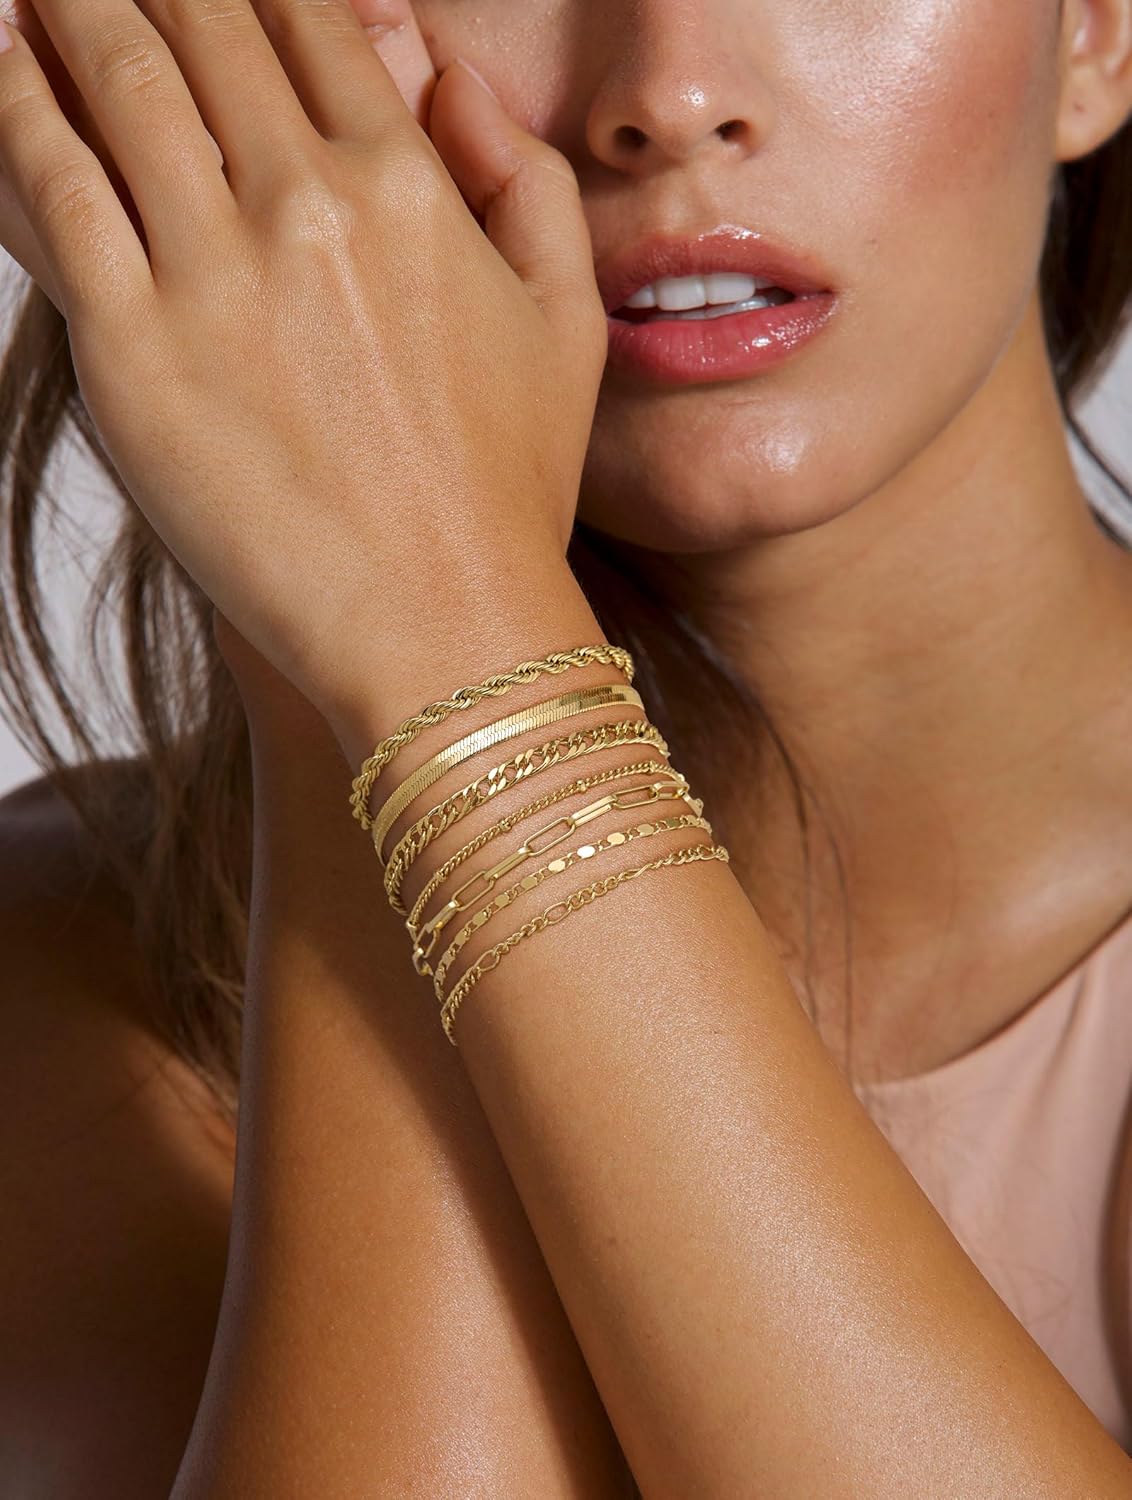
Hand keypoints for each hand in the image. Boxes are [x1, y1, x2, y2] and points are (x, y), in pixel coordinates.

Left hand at [0, 0, 606, 741]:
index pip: (305, 17)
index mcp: (408, 186)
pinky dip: (14, 105)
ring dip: (69, 8)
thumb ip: (522, 179)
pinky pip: (50, 187)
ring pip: (114, 79)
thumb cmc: (508, 491)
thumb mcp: (564, 323)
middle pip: (199, 23)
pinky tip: (2, 59)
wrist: (443, 625)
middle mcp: (306, 204)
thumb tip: (453, 78)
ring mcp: (214, 273)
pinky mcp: (132, 351)